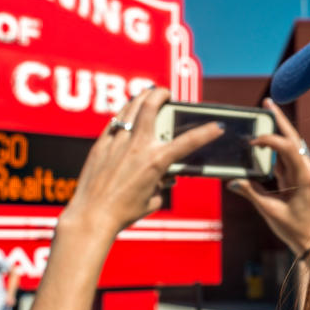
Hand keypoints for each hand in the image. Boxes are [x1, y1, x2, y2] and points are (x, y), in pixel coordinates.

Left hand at [60, 88, 223, 238]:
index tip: (217, 126)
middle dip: (161, 94)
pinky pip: (115, 121)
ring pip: (131, 108)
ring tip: (147, 94)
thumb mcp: (152, 200)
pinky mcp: (101, 145)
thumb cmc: (123, 213)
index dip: (207, 133)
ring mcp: (117, 143)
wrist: (92, 215)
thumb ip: (162, 185)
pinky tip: (127, 114)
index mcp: (156, 162)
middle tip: (166, 93)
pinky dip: (125, 113)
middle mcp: (137, 147)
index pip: (188, 142)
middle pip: (151, 106)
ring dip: (142, 97)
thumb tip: (163, 179)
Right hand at [228, 98, 309, 255]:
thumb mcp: (269, 211)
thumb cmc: (295, 228)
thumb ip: (251, 193)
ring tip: (267, 113)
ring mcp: (305, 172)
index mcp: (303, 176)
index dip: (268, 139)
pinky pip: (289, 157)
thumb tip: (233, 181)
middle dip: (279, 119)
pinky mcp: (301, 177)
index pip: (286, 147)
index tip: (251, 142)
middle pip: (293, 138)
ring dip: (280, 130)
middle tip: (267, 102)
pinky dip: (278, 147)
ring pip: (292, 145)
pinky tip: (267, 140)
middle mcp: (307, 169)